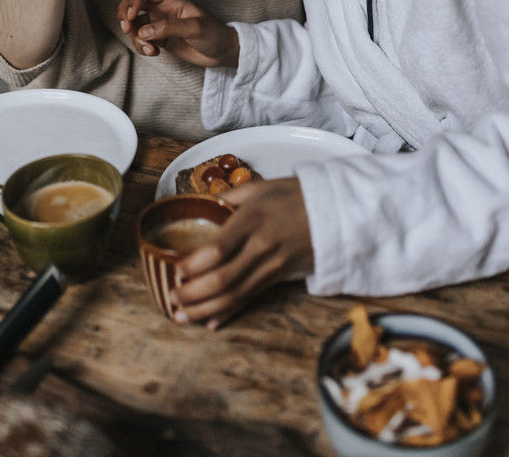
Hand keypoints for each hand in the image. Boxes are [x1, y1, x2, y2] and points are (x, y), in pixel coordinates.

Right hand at [116, 0, 238, 66]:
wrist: (221, 53)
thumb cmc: (213, 34)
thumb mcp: (195, 28)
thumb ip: (169, 28)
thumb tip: (144, 31)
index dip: (133, 1)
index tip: (130, 17)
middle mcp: (161, 9)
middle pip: (132, 3)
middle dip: (124, 14)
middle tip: (126, 28)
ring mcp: (158, 24)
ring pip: (134, 24)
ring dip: (135, 37)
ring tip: (150, 50)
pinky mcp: (158, 39)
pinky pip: (140, 39)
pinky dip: (141, 46)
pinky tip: (154, 53)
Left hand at [171, 178, 312, 327]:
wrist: (336, 211)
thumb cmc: (295, 194)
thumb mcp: (261, 186)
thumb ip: (229, 197)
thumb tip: (202, 204)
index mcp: (254, 218)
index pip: (219, 249)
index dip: (195, 264)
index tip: (177, 270)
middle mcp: (262, 246)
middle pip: (224, 279)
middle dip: (193, 293)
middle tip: (172, 297)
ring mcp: (273, 266)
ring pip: (235, 295)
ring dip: (205, 309)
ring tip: (181, 315)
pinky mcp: (280, 278)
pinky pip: (251, 299)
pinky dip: (229, 313)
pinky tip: (211, 322)